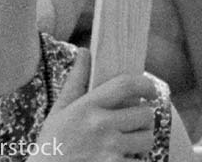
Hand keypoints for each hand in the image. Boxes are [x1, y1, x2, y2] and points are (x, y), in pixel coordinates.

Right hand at [39, 53, 168, 160]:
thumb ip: (75, 82)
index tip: (150, 92)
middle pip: (145, 114)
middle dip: (143, 120)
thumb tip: (85, 51)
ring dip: (141, 142)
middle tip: (134, 125)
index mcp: (87, 107)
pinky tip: (121, 160)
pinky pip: (140, 161)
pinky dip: (134, 161)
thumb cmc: (51, 144)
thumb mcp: (58, 112)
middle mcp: (100, 126)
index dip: (145, 85)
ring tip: (127, 144)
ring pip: (147, 139)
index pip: (126, 85)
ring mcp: (108, 149)